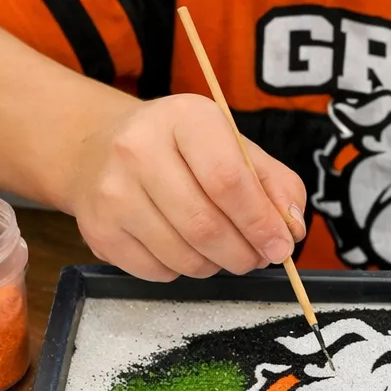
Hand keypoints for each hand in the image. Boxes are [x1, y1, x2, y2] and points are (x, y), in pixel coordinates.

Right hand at [66, 93, 306, 281]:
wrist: (100, 149)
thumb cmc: (182, 149)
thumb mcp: (233, 145)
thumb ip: (274, 183)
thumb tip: (292, 228)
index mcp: (184, 118)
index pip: (228, 180)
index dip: (261, 221)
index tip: (281, 245)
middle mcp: (139, 150)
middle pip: (205, 225)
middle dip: (243, 253)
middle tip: (258, 257)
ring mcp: (112, 192)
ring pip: (183, 256)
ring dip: (216, 265)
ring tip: (223, 250)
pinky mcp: (98, 230)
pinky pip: (157, 272)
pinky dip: (183, 270)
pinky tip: (185, 247)